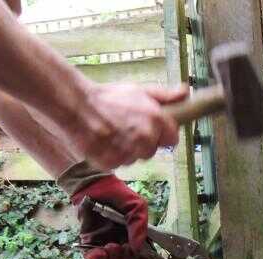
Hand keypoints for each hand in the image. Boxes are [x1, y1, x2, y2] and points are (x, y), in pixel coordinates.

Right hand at [67, 83, 188, 169]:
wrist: (76, 106)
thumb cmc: (109, 97)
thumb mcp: (140, 91)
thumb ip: (166, 96)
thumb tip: (186, 92)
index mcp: (156, 121)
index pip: (172, 140)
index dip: (162, 134)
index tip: (152, 129)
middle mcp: (146, 139)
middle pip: (152, 150)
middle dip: (143, 142)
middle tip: (126, 127)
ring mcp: (129, 153)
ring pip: (135, 158)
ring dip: (127, 149)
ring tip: (112, 132)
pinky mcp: (113, 163)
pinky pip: (119, 163)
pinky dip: (113, 155)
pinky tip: (104, 141)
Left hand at [71, 175, 155, 258]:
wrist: (93, 185)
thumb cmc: (118, 194)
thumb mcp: (137, 206)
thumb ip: (139, 225)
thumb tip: (138, 247)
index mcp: (136, 236)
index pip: (142, 255)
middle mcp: (122, 242)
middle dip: (124, 258)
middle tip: (119, 247)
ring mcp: (106, 243)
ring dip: (110, 258)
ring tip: (109, 247)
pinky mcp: (90, 241)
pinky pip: (93, 256)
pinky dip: (94, 257)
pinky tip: (94, 254)